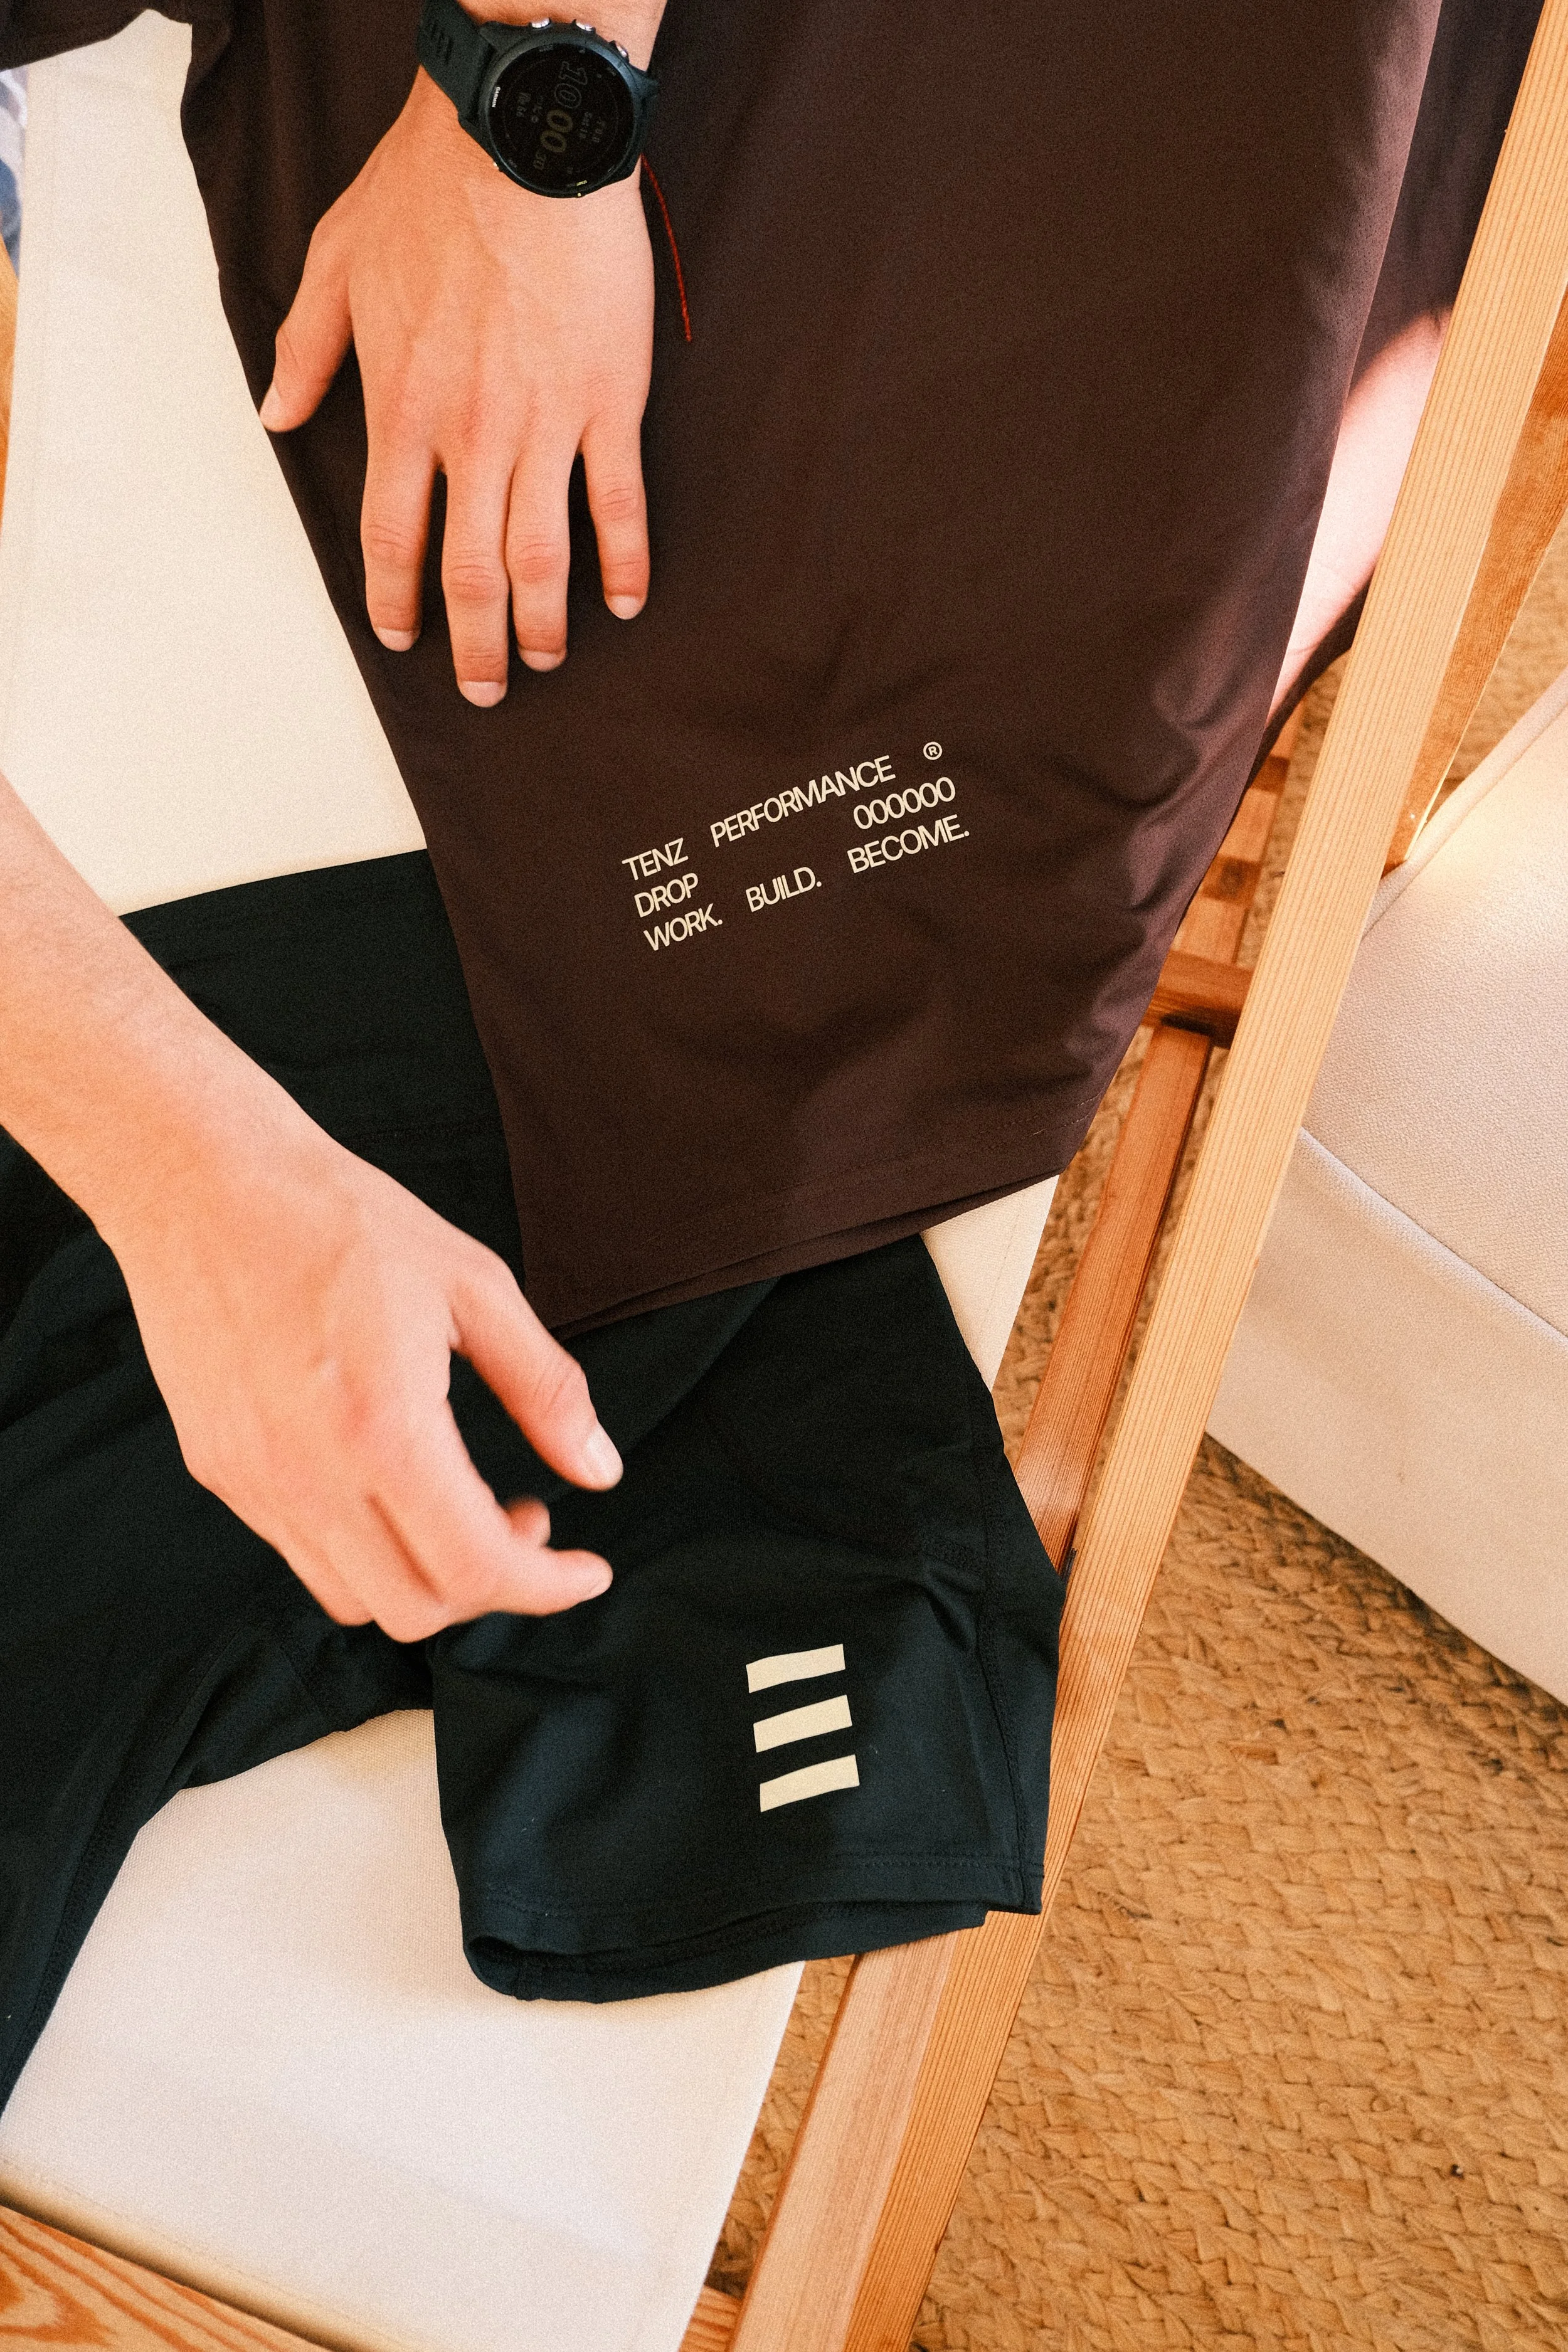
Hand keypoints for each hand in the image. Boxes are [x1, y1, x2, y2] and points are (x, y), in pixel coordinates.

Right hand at [0, 775, 620, 1643]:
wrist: (204, 1181)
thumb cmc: (341, 1219)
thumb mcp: (475, 1286)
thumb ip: (546, 1388)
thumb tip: (600, 1470)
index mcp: (385, 1429)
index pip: (477, 1570)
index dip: (547, 1586)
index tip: (586, 1568)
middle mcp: (310, 1476)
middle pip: (418, 1608)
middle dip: (492, 1584)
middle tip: (526, 1516)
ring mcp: (255, 1482)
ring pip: (356, 1598)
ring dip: (425, 1577)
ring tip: (462, 1503)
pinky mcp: (220, 1472)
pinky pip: (303, 1554)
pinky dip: (365, 1549)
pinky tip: (392, 1481)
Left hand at [259, 61, 655, 703]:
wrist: (518, 144)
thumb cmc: (428, 192)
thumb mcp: (336, 261)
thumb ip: (306, 348)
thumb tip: (278, 413)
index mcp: (404, 408)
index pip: (394, 535)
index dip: (396, 599)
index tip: (403, 638)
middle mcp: (472, 434)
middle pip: (471, 570)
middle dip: (475, 642)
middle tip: (483, 688)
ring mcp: (545, 424)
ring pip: (542, 555)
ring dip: (542, 623)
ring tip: (543, 661)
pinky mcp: (606, 401)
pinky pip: (616, 501)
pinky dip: (623, 560)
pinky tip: (625, 602)